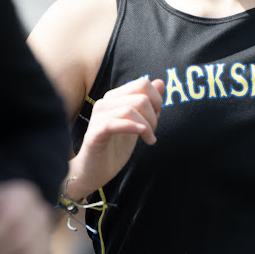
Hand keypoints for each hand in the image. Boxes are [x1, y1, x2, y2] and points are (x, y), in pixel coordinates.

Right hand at [75, 76, 164, 194]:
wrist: (95, 171)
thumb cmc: (115, 147)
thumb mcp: (138, 124)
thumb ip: (149, 104)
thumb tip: (160, 82)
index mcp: (114, 97)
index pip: (142, 84)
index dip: (157, 100)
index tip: (157, 117)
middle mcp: (104, 103)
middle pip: (140, 97)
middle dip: (154, 116)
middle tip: (153, 132)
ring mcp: (98, 117)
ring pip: (129, 110)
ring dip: (147, 126)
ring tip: (150, 139)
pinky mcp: (94, 133)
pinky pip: (114, 123)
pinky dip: (132, 127)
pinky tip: (143, 135)